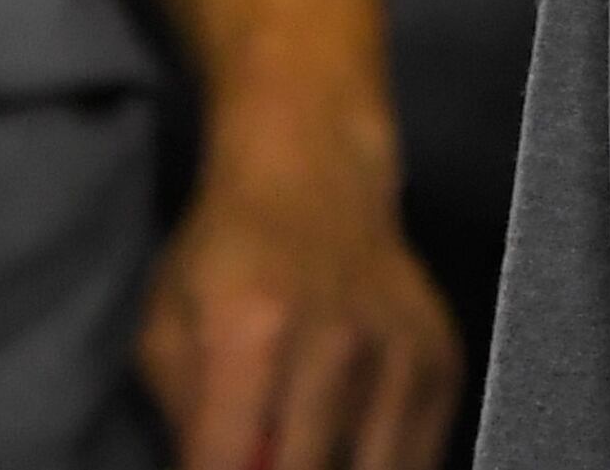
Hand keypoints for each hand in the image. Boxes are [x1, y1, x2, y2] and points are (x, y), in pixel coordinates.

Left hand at [138, 122, 456, 469]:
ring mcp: (397, 352)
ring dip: (335, 467)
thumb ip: (185, 419)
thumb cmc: (227, 252)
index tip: (222, 467)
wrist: (315, 170)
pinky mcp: (441, 358)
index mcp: (251, 333)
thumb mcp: (168, 327)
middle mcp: (335, 345)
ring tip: (307, 443)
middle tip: (266, 452)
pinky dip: (384, 461)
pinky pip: (418, 457)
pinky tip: (354, 440)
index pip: (226, 469)